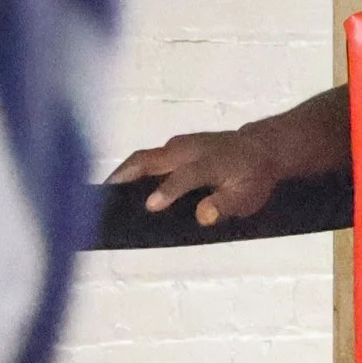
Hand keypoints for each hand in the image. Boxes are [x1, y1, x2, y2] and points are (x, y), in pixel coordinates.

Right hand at [106, 127, 283, 226]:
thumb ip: (224, 206)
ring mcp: (177, 145)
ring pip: (143, 158)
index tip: (149, 207)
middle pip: (149, 159)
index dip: (168, 191)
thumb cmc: (253, 177)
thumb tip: (203, 216)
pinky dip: (130, 172)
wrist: (260, 148)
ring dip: (122, 175)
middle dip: (124, 177)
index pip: (185, 176)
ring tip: (101, 198)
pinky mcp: (172, 147)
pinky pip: (147, 158)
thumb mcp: (248, 198)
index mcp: (210, 162)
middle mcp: (188, 149)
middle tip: (101, 201)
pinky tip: (118, 191)